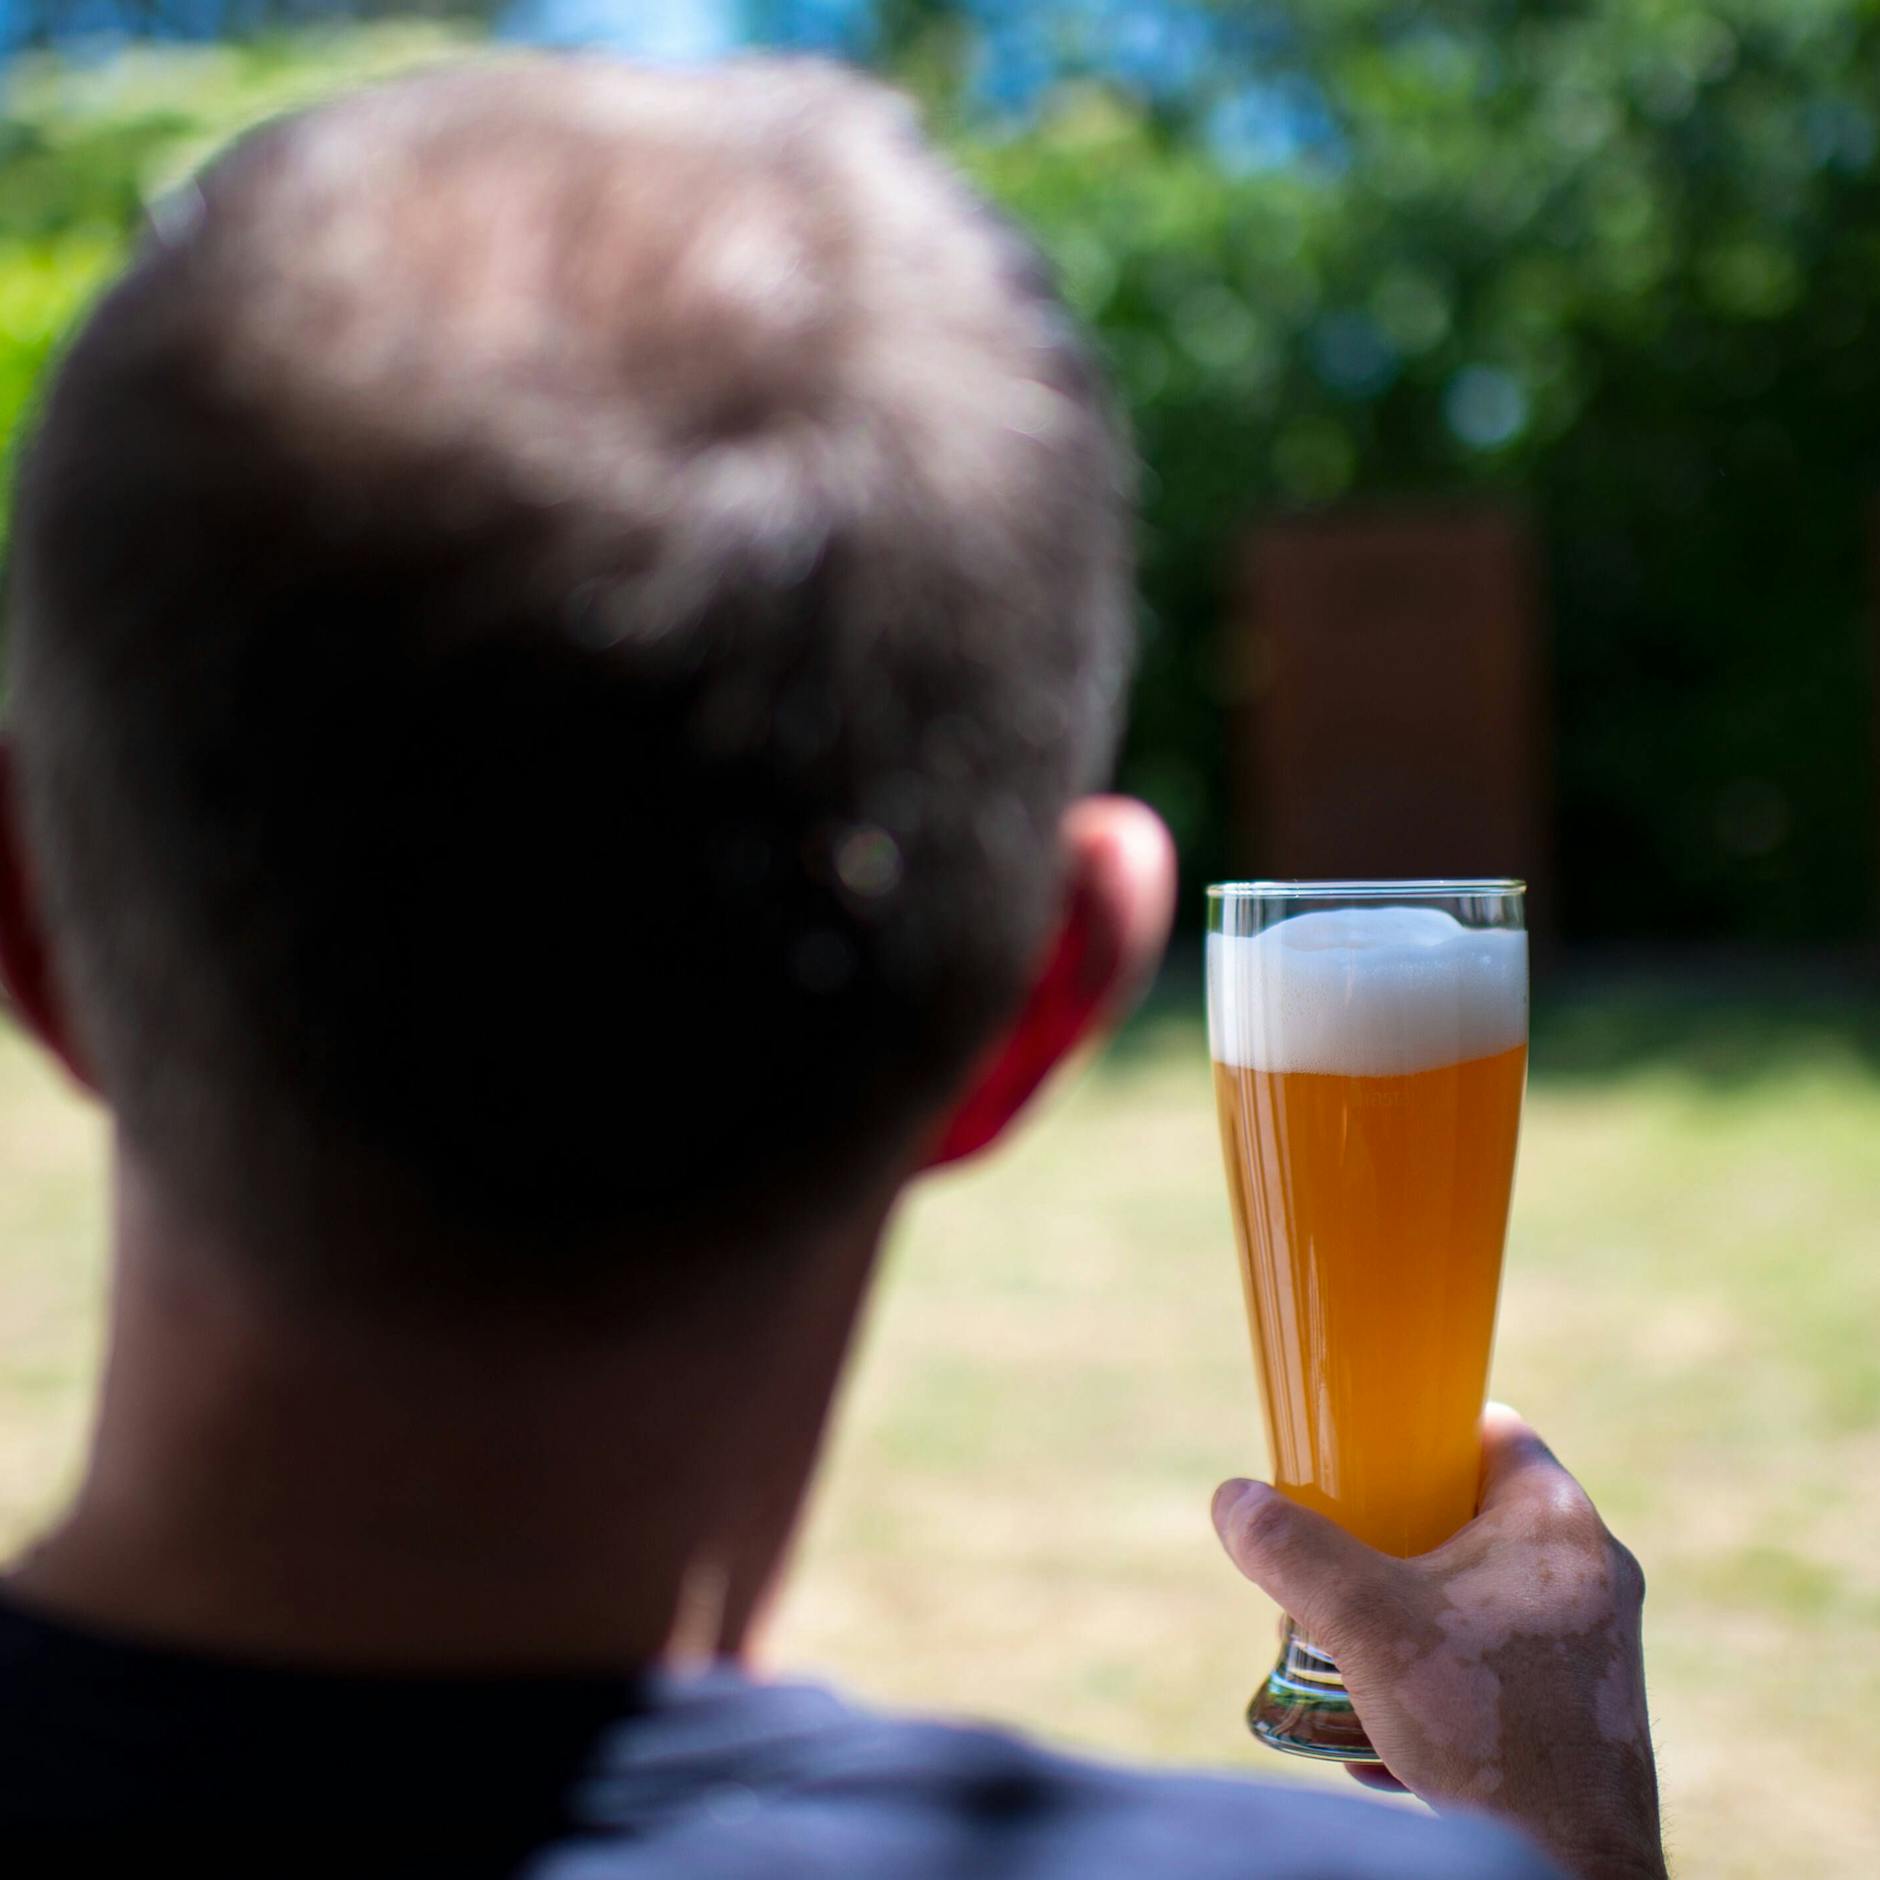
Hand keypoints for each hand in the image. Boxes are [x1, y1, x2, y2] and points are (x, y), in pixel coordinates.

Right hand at [1212, 1406, 1663, 1879]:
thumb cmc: (1486, 1727)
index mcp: (1558, 1518)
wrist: (1570, 1867)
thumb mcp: (1367, 1623)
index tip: (1363, 1466)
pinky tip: (1386, 1730)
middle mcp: (1593, 1570)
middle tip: (1338, 1571)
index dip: (1419, 1436)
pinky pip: (1500, 1665)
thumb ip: (1294, 1552)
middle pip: (1474, 1517)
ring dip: (1411, 1622)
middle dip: (1394, 1545)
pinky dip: (1442, 1684)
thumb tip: (1233, 1499)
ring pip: (1483, 1598)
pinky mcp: (1588, 1710)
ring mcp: (1597, 1645)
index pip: (1488, 1429)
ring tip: (1350, 1658)